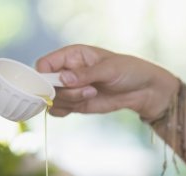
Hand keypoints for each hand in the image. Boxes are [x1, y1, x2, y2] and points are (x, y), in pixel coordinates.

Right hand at [36, 45, 177, 119]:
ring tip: (92, 94)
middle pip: (46, 85)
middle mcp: (66, 71)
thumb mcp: (109, 69)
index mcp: (71, 55)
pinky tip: (83, 105)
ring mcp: (70, 89)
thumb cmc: (128, 71)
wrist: (142, 90)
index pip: (44, 64)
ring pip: (52, 100)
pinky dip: (65, 111)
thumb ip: (85, 74)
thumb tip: (63, 79)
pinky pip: (58, 110)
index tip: (58, 84)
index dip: (44, 76)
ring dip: (68, 102)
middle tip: (88, 90)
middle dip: (63, 91)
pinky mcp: (75, 103)